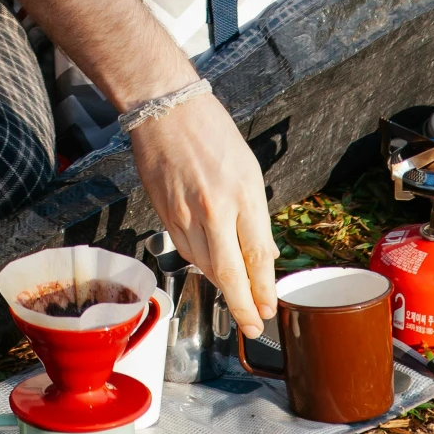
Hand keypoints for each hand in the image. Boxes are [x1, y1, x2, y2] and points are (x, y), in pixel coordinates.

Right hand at [128, 90, 277, 336]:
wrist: (164, 108)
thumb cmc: (210, 131)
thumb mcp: (247, 168)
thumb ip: (255, 215)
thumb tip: (265, 253)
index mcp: (242, 193)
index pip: (257, 255)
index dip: (264, 289)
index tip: (269, 308)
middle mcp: (214, 208)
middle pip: (229, 272)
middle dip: (243, 305)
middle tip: (254, 325)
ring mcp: (185, 213)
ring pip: (205, 266)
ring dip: (222, 285)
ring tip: (236, 295)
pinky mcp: (164, 214)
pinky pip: (185, 250)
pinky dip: (200, 263)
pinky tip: (211, 266)